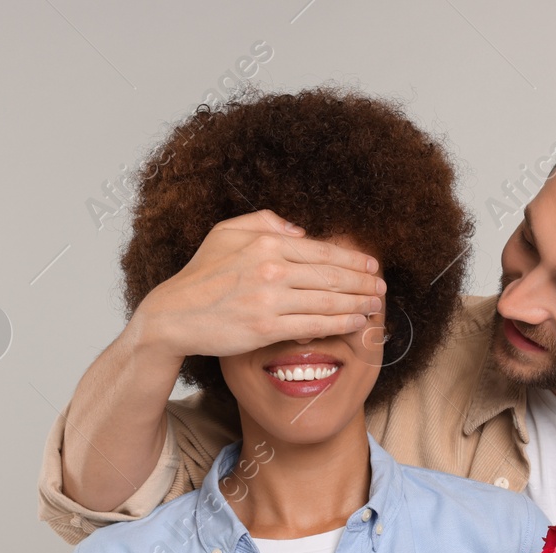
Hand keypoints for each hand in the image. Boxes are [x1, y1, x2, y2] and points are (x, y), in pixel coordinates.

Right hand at [125, 209, 384, 362]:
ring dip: (358, 302)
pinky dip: (341, 322)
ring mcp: (270, 299)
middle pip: (331, 275)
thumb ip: (264, 222)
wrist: (173, 315)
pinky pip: (314, 324)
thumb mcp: (225, 232)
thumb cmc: (199, 275)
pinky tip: (357, 322)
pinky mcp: (266, 327)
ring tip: (376, 305)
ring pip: (328, 300)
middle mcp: (272, 268)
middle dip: (362, 281)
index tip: (370, 266)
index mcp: (266, 242)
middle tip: (382, 287)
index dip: (351, 259)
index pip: (321, 250)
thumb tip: (299, 230)